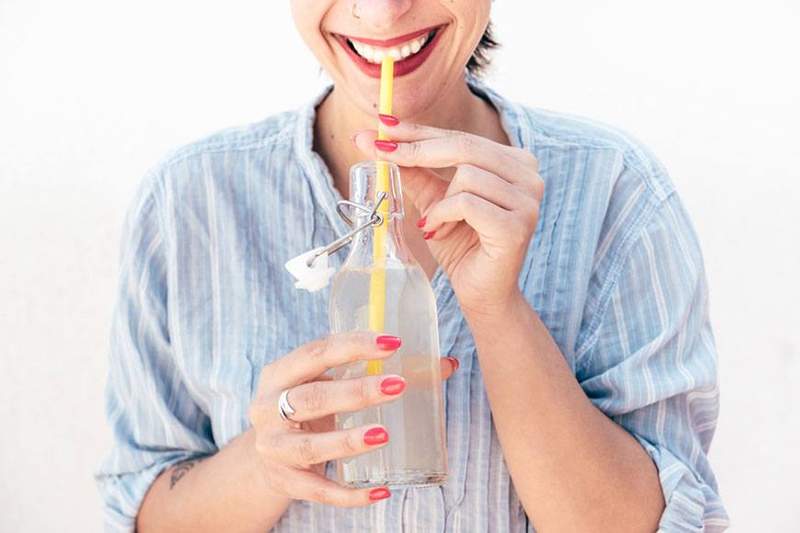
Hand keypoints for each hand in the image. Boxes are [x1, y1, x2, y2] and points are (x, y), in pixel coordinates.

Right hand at [247, 331, 457, 506]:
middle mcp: (268, 409)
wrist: (265, 456)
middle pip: (311, 398)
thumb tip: (446, 365)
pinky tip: (382, 491)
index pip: (316, 353)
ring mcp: (274, 449)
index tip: (393, 343)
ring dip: (348, 441)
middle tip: (397, 387)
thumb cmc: (309, 408)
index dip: (353, 345)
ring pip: (309, 447)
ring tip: (384, 435)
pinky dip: (350, 495)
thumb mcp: (328, 383)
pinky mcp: (285, 482)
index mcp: (280, 373)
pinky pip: (319, 491)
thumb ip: (377, 371)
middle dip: (355, 393)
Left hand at [354, 118, 543, 315]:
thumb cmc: (461, 245)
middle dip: (416, 149)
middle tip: (380, 152)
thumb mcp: (435, 201)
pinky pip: (467, 203)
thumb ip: (414, 170)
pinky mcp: (517, 225)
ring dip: (439, 202)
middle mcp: (529, 175)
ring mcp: (528, 200)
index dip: (419, 131)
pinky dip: (444, 215)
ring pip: (466, 175)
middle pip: (464, 146)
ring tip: (435, 224)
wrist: (482, 292)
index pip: (461, 137)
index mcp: (514, 162)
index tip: (382, 125)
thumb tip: (374, 138)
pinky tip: (439, 231)